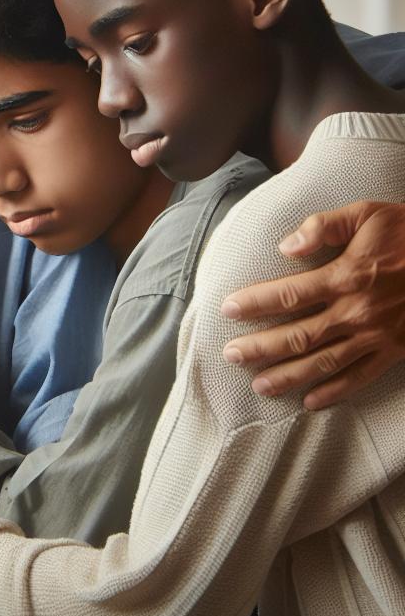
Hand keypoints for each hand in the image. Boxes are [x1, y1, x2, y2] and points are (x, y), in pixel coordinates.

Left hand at [221, 202, 404, 407]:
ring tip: (259, 385)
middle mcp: (358, 311)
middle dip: (261, 347)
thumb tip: (285, 246)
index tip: (227, 309)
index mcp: (347, 276)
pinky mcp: (395, 350)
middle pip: (298, 335)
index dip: (255, 303)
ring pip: (324, 362)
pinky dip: (334, 392)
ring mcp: (377, 335)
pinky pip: (361, 377)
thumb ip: (322, 226)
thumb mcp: (366, 214)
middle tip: (231, 355)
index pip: (289, 294)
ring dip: (289, 376)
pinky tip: (310, 401)